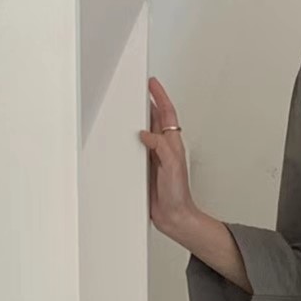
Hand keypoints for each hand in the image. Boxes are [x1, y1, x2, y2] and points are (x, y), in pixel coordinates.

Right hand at [140, 77, 195, 239]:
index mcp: (173, 144)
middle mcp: (163, 149)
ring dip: (137, 120)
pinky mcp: (145, 169)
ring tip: (129, 106)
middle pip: (155, 119)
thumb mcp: (172, 166)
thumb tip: (146, 133)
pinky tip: (122, 137)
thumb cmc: (178, 195)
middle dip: (148, 102)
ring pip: (144, 132)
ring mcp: (154, 158)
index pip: (167, 114)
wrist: (174, 217)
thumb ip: (160, 147)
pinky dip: (129, 140)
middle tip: (138, 89)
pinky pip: (136, 149)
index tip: (152, 83)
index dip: (160, 97)